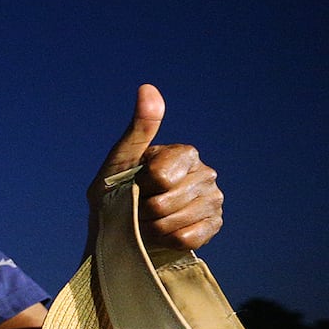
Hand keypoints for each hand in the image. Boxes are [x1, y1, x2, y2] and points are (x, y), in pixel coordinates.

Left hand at [90, 84, 221, 250]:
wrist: (118, 233)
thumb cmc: (115, 193)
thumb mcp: (119, 161)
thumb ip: (138, 129)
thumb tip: (147, 88)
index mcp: (184, 154)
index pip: (163, 175)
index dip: (142, 185)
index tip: (136, 184)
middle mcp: (205, 174)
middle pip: (168, 200)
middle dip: (145, 209)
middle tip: (138, 208)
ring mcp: (212, 200)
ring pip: (178, 220)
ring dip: (153, 227)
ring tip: (147, 222)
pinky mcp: (213, 225)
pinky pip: (189, 237)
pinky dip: (168, 240)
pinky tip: (163, 234)